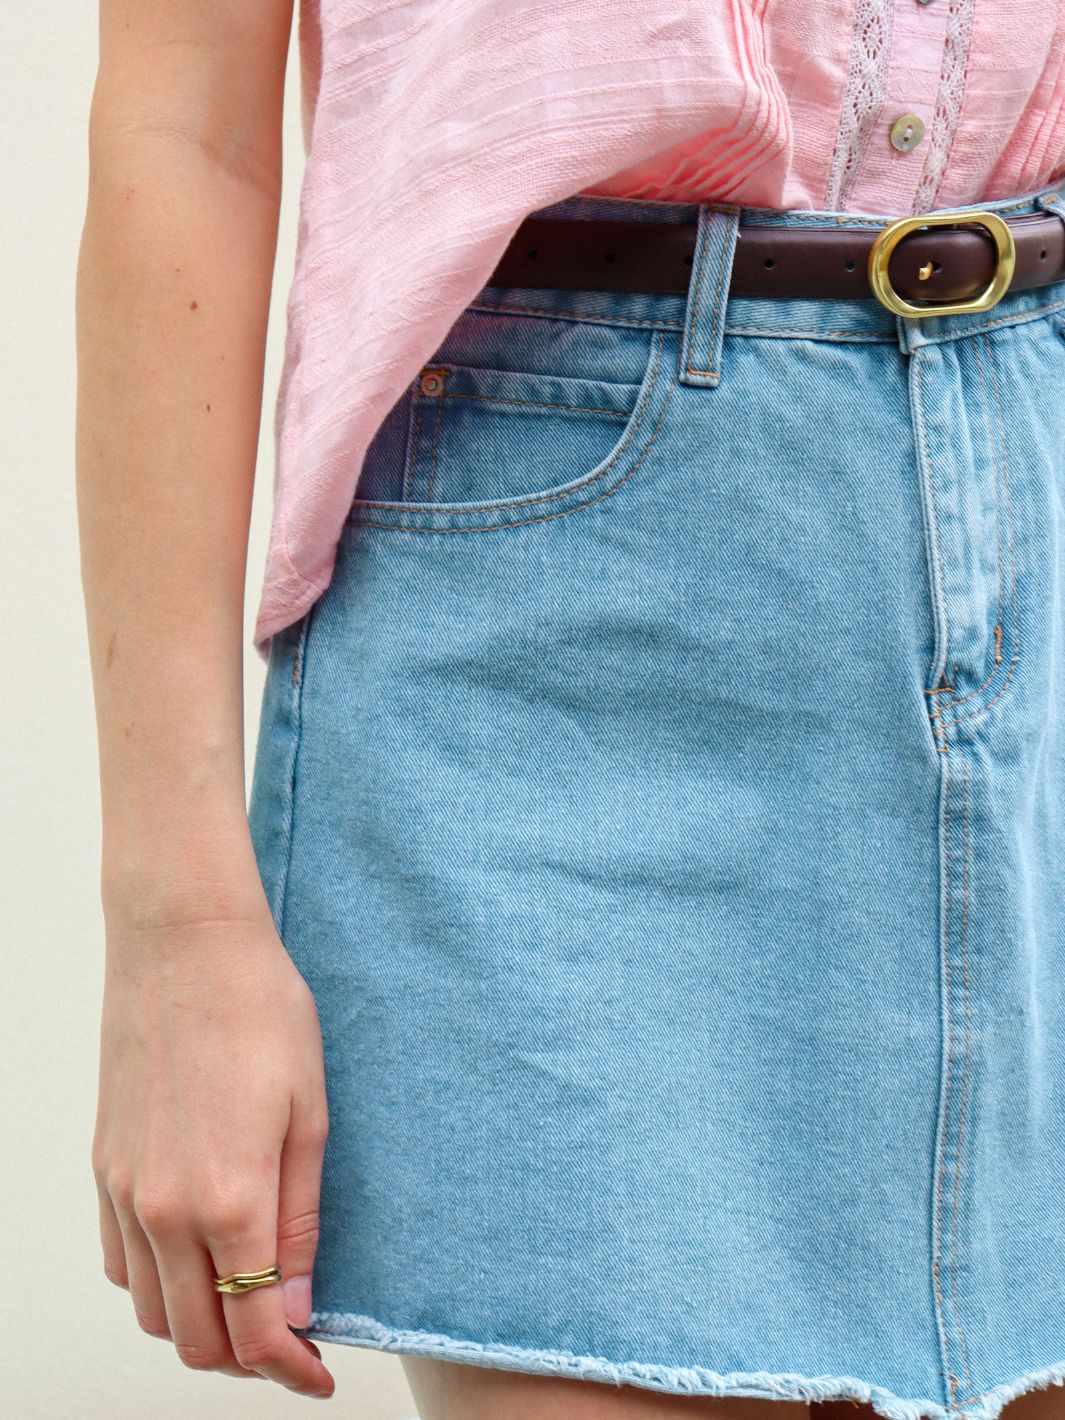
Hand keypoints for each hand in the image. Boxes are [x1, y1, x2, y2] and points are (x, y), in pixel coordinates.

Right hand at [92, 901, 334, 1398]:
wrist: (184, 944)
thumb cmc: (260, 1012)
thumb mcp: (309, 1113)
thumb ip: (300, 1219)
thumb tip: (295, 1305)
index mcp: (227, 1198)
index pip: (254, 1333)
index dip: (292, 1369)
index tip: (319, 1375)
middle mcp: (162, 1210)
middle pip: (195, 1339)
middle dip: (247, 1361)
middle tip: (292, 1340)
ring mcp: (123, 1191)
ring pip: (150, 1312)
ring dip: (199, 1328)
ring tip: (249, 1302)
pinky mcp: (103, 1168)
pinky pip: (120, 1264)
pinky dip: (157, 1286)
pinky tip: (197, 1258)